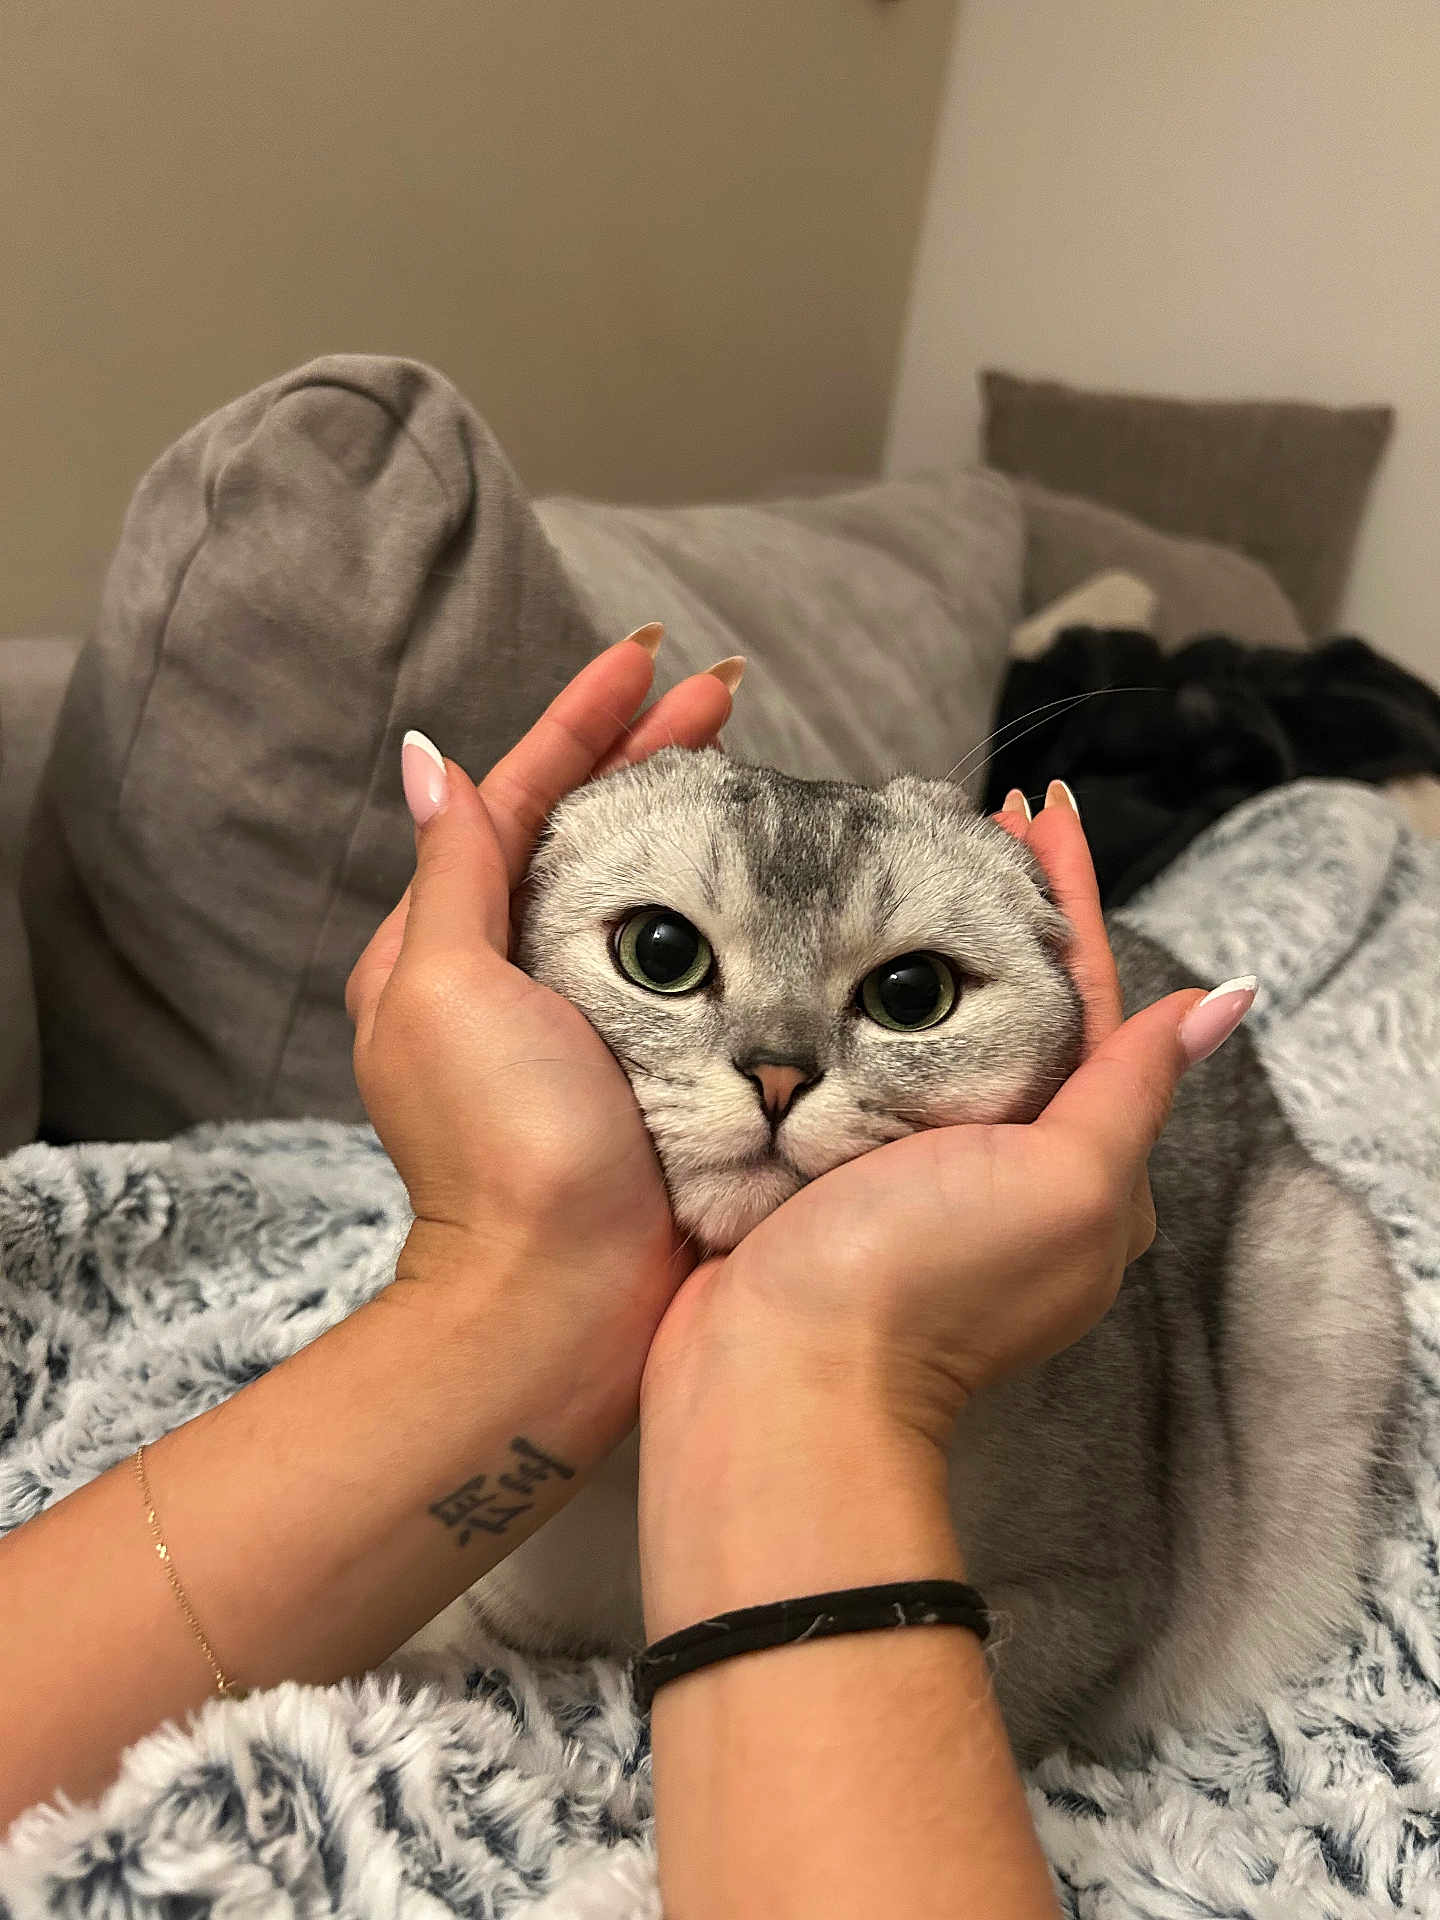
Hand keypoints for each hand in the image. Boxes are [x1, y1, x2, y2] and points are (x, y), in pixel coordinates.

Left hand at [346, 630, 734, 1409]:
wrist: (565, 1304)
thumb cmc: (498, 1148)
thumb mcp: (448, 992)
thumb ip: (452, 876)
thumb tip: (433, 764)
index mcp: (457, 946)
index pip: (521, 796)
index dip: (583, 721)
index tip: (650, 657)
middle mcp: (520, 973)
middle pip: (589, 829)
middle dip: (651, 752)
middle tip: (731, 695)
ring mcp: (594, 1020)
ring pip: (645, 887)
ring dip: (691, 818)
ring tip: (754, 760)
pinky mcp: (659, 1064)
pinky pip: (693, 958)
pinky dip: (726, 904)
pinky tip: (775, 874)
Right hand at [640, 782, 1253, 1453]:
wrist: (775, 1383)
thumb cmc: (924, 1280)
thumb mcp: (1062, 1183)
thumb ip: (1131, 1090)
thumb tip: (1224, 1003)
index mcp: (1080, 1166)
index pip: (1090, 1003)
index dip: (1066, 904)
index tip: (1041, 814)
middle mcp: (1007, 1167)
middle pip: (1013, 1014)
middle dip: (990, 920)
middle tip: (954, 827)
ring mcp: (914, 1173)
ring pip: (930, 1036)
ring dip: (917, 955)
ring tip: (889, 867)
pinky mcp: (833, 1175)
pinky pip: (857, 1069)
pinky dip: (852, 1005)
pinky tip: (821, 953)